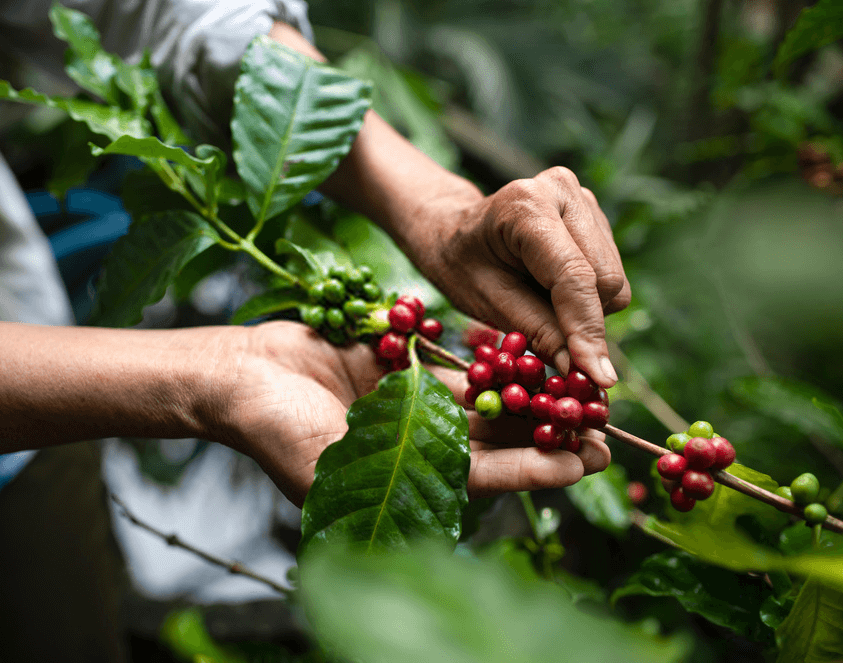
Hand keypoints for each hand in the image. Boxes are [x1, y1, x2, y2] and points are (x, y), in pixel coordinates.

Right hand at [215, 321, 609, 505]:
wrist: (239, 375)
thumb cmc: (275, 430)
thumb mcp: (334, 467)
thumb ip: (405, 474)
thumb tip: (487, 492)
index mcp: (406, 478)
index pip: (487, 477)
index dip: (538, 470)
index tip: (585, 460)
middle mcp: (417, 445)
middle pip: (498, 441)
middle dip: (549, 433)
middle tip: (603, 426)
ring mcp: (410, 404)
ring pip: (484, 400)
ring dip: (531, 394)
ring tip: (581, 385)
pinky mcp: (402, 366)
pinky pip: (456, 362)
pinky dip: (492, 358)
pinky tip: (531, 349)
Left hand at [407, 167, 630, 387]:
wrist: (453, 231)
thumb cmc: (461, 266)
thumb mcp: (487, 302)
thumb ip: (538, 333)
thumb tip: (586, 374)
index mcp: (526, 205)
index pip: (574, 276)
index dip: (587, 330)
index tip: (598, 378)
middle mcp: (563, 191)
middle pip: (605, 280)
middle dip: (584, 321)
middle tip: (548, 338)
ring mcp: (583, 200)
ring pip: (615, 281)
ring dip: (586, 309)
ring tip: (539, 300)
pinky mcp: (595, 216)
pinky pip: (611, 274)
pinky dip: (587, 296)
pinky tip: (550, 286)